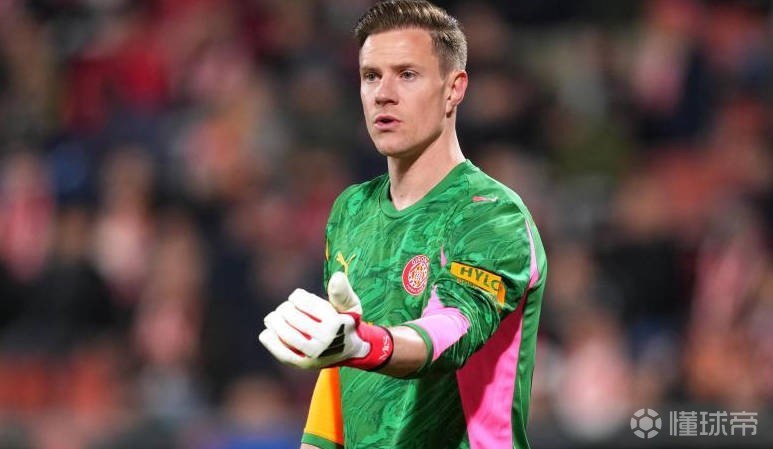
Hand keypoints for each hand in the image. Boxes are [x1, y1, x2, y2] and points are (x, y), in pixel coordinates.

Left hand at [259, 272, 392, 369]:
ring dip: (274, 321)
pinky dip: (270, 340)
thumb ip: (342, 292)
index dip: (296, 296)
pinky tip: (268, 332)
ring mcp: (313, 354)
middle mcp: (324, 340)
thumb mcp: (351, 306)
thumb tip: (337, 276)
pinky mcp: (303, 364)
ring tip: (274, 318)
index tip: (297, 298)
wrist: (351, 351)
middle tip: (286, 309)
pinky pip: (280, 351)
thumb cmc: (345, 323)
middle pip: (291, 316)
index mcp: (334, 323)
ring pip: (284, 332)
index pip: (303, 302)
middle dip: (285, 308)